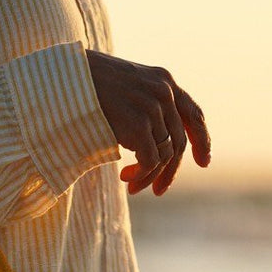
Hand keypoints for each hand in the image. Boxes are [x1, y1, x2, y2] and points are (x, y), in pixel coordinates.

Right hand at [85, 49, 210, 195]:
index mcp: (164, 80)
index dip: (202, 140)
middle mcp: (164, 92)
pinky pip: (150, 160)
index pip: (193, 114)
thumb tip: (153, 143)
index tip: (204, 163)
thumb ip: (144, 106)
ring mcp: (152, 107)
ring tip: (130, 185)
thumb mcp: (125, 89)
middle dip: (170, 171)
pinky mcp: (138, 124)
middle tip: (158, 191)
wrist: (68, 80)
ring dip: (149, 176)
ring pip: (165, 155)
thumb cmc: (88, 87)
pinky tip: (125, 178)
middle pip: (178, 142)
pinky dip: (141, 175)